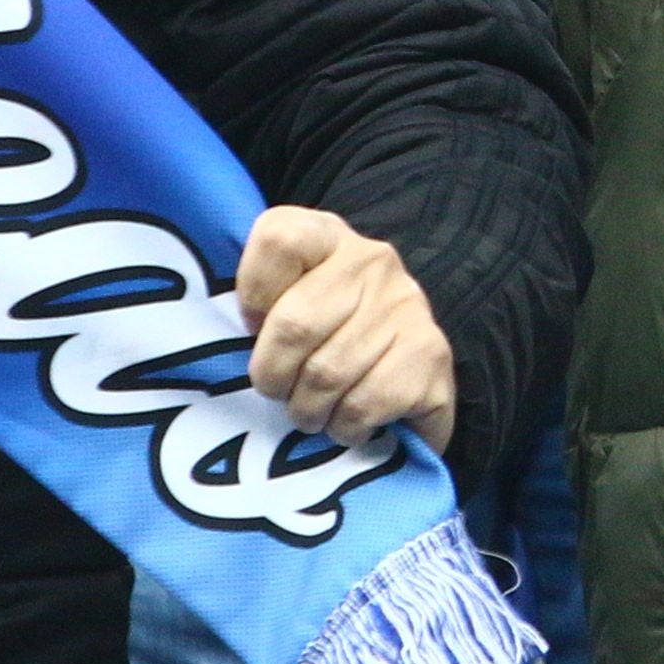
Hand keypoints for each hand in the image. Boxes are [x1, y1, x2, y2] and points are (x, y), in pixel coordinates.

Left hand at [238, 204, 455, 450]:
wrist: (407, 368)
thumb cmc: (325, 336)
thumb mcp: (286, 300)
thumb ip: (257, 302)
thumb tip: (232, 338)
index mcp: (327, 235)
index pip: (278, 239)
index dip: (252, 295)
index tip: (253, 328)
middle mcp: (372, 260)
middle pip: (295, 324)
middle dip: (274, 376)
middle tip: (278, 392)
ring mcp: (407, 305)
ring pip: (328, 374)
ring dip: (308, 411)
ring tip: (311, 414)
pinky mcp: (432, 355)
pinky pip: (365, 405)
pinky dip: (346, 428)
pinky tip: (349, 423)